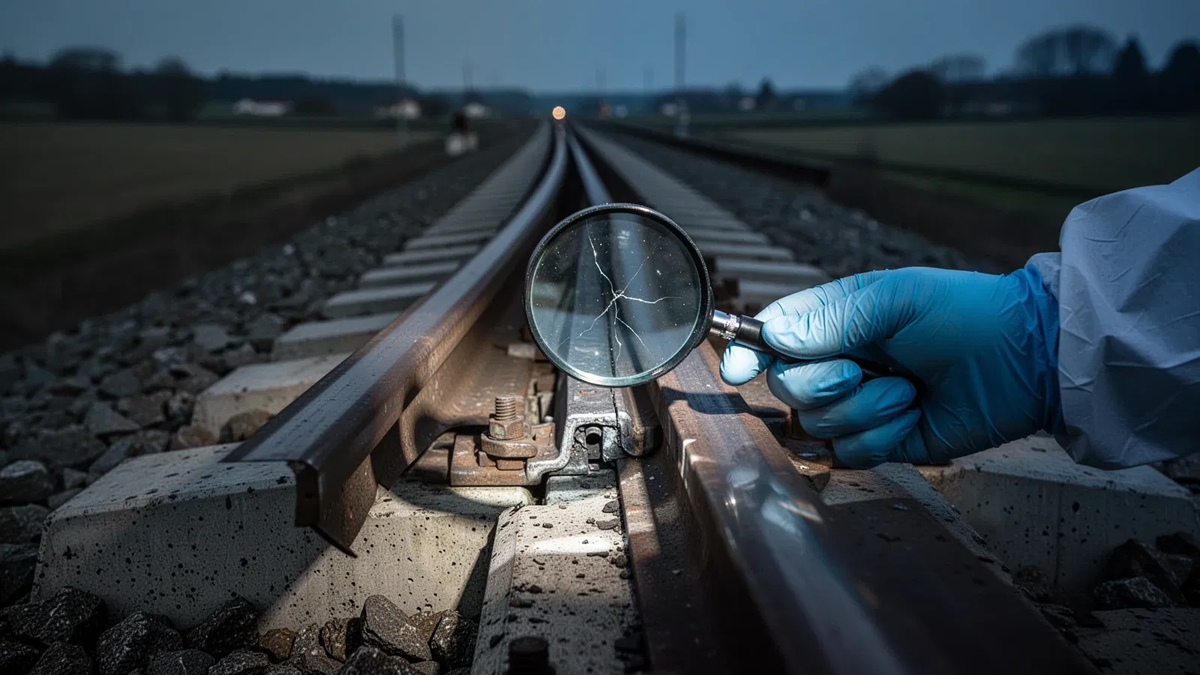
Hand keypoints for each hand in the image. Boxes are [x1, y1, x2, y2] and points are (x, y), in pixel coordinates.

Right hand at [719, 267, 1061, 467]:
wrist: (1025, 360)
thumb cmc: (963, 314)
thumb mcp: (896, 300)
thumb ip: (832, 319)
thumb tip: (772, 336)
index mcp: (835, 320)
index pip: (770, 336)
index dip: (745, 351)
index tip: (736, 369)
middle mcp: (839, 363)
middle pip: (786, 388)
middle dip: (820, 383)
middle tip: (861, 370)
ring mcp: (859, 405)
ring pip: (817, 424)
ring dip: (863, 410)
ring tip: (907, 391)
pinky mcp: (882, 441)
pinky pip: (851, 452)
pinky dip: (882, 435)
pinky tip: (914, 415)